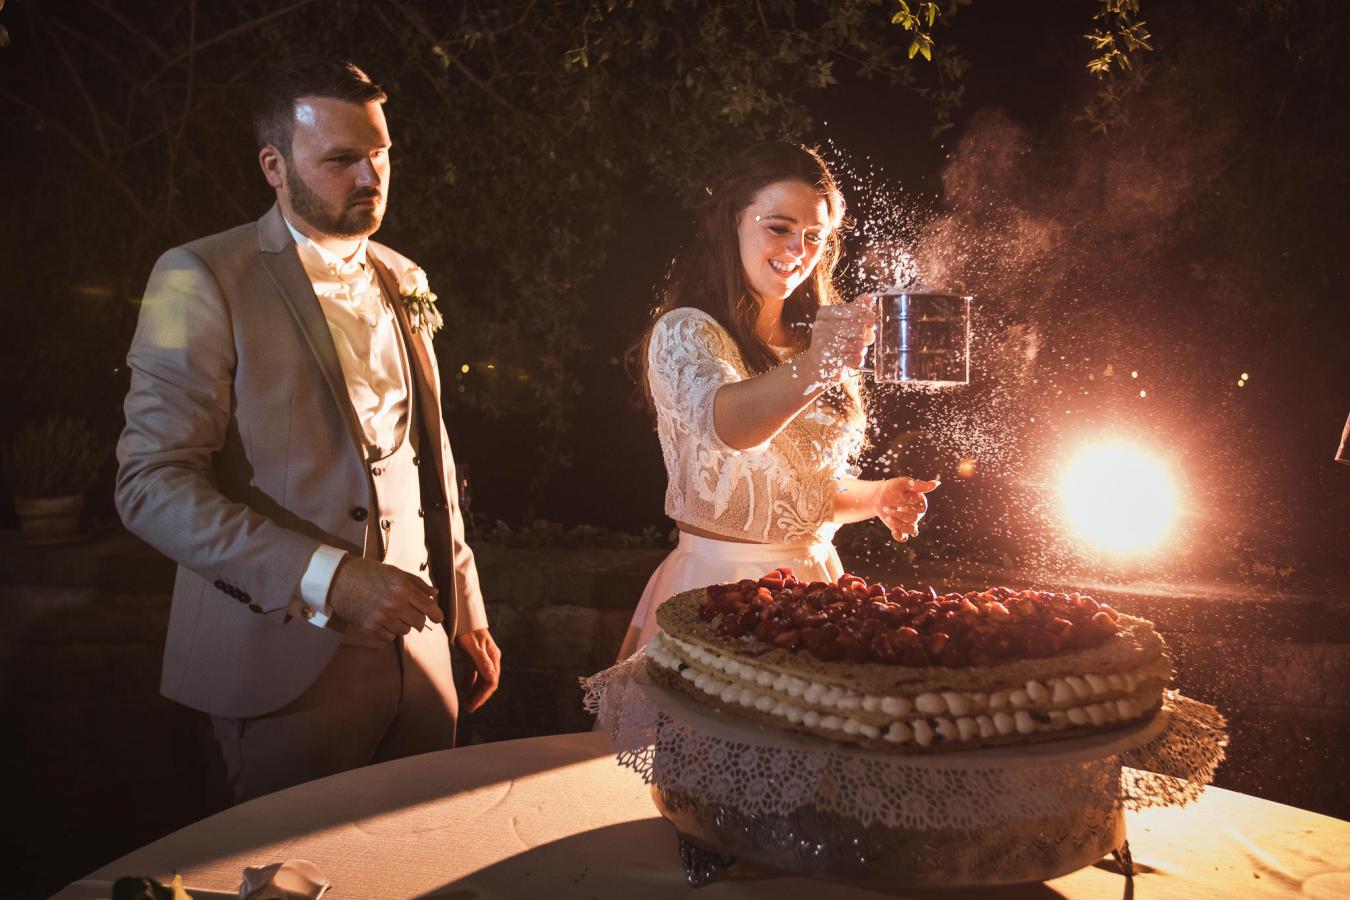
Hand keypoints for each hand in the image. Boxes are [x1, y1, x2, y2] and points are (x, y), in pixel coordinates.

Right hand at [327, 556, 442, 640]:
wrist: (337, 580)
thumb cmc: (368, 573)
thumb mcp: (394, 572)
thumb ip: (417, 584)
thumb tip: (435, 594)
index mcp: (402, 588)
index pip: (429, 607)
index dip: (437, 615)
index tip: (438, 618)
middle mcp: (394, 605)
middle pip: (419, 622)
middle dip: (418, 618)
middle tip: (410, 612)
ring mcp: (381, 618)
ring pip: (405, 631)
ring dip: (403, 624)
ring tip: (392, 613)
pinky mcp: (369, 628)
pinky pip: (390, 637)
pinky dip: (389, 631)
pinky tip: (381, 620)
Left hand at [456, 628, 501, 712]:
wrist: (459, 612)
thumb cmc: (465, 628)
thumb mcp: (471, 645)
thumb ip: (482, 662)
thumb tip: (492, 679)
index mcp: (492, 656)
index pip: (491, 681)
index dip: (482, 696)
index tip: (472, 706)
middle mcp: (490, 658)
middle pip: (488, 682)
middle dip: (479, 696)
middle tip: (468, 708)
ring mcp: (482, 657)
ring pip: (481, 680)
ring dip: (474, 692)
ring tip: (465, 703)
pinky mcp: (474, 656)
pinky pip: (474, 674)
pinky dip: (469, 683)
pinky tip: (463, 690)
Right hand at [804, 301, 875, 383]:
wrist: (817, 366)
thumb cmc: (835, 341)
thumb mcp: (844, 321)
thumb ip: (856, 308)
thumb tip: (869, 297)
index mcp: (825, 313)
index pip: (855, 310)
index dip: (867, 317)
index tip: (870, 322)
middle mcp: (821, 326)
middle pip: (858, 329)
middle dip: (866, 336)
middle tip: (864, 339)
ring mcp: (822, 343)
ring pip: (858, 345)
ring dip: (860, 349)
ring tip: (854, 350)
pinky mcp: (827, 360)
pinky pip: (854, 359)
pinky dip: (857, 360)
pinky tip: (852, 359)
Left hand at [877, 476, 939, 541]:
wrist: (879, 496)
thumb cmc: (894, 487)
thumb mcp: (905, 483)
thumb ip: (919, 485)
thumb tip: (937, 483)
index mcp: (921, 503)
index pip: (921, 510)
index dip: (910, 509)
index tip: (900, 505)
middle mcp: (918, 514)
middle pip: (913, 520)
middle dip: (898, 515)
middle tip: (887, 508)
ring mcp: (910, 522)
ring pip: (911, 531)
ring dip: (898, 525)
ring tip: (888, 517)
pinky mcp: (900, 529)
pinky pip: (903, 538)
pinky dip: (899, 536)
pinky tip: (893, 530)